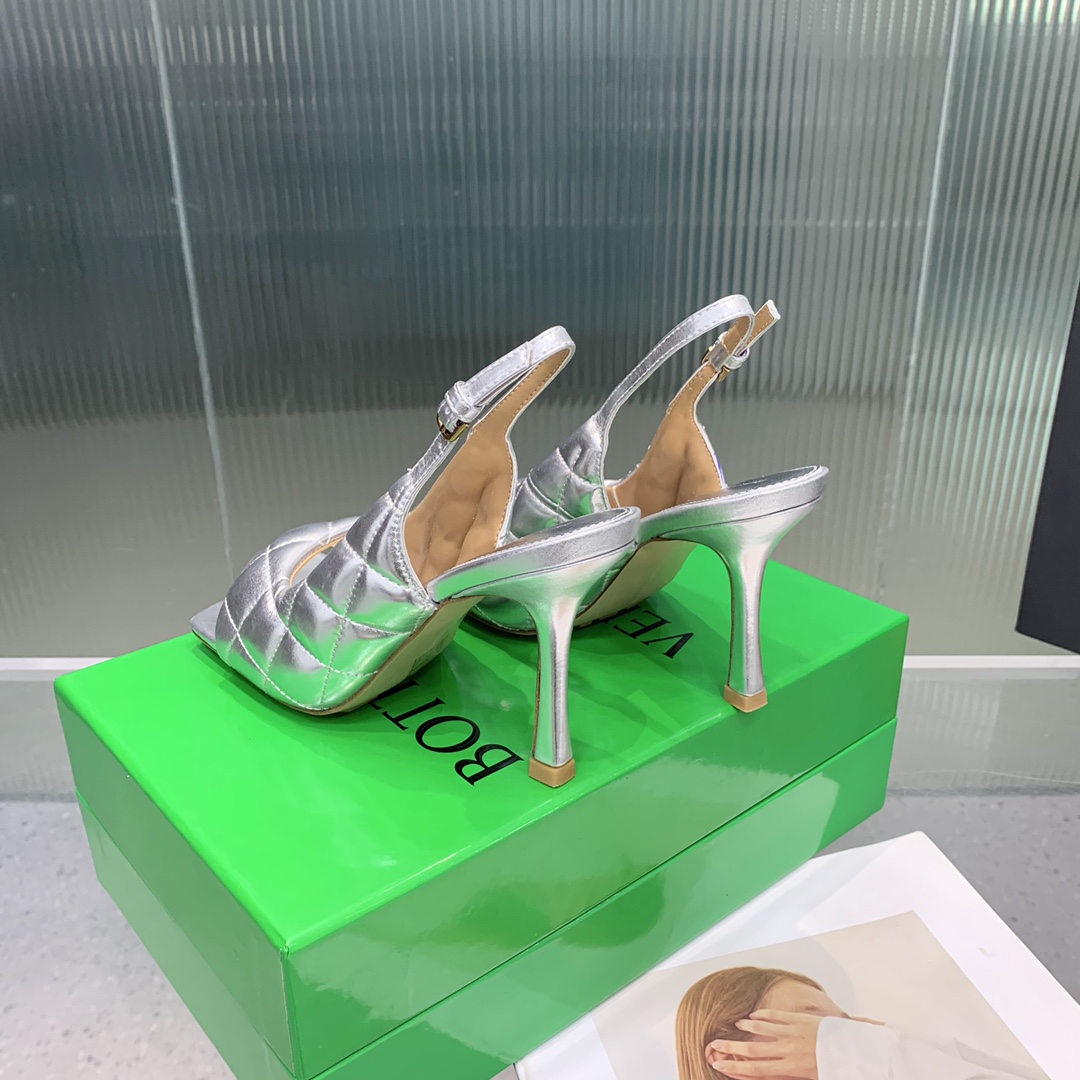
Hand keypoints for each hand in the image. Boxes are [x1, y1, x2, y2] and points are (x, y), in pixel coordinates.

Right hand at [705, 1009, 823, 1078]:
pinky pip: (775, 1016)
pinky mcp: (798, 1019)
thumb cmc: (834, 1066)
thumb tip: (768, 1073)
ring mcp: (791, 1032)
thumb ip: (787, 1074)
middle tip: (714, 1046)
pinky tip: (754, 1015)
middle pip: (752, 1049)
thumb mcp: (809, 1077)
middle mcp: (786, 1049)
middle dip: (730, 1048)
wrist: (852, 1048)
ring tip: (736, 1026)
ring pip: (761, 1028)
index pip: (755, 1069)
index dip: (735, 1068)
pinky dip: (762, 1015)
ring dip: (745, 1027)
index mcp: (789, 1068)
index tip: (720, 1066)